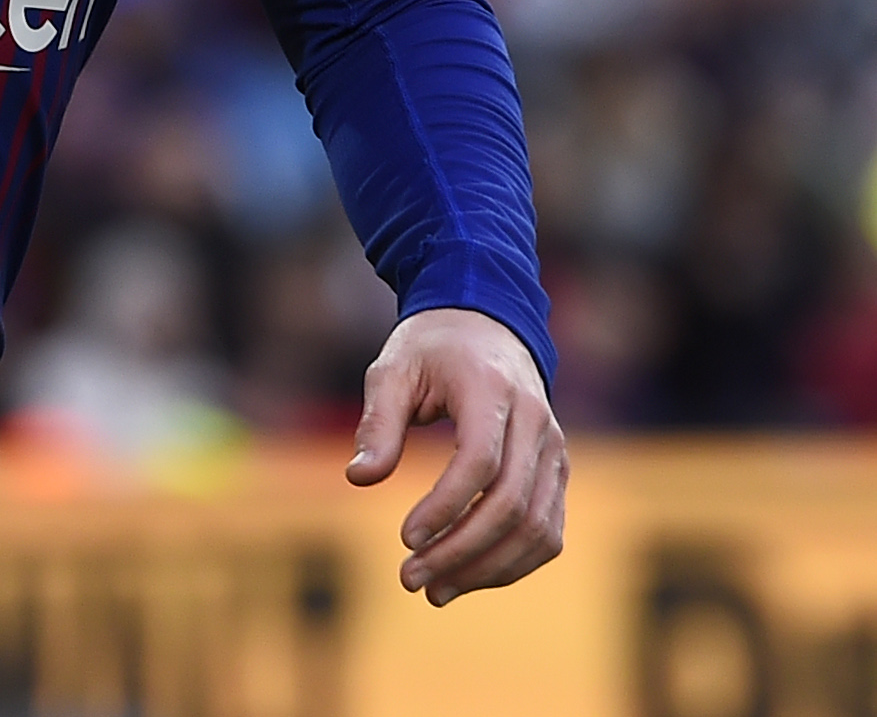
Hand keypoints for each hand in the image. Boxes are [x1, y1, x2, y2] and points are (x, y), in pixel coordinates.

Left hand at [344, 306, 565, 604]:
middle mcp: (536, 423)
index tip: (405, 538)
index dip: (446, 506)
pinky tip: (467, 577)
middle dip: (461, 551)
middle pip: (512, 505)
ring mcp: (555, 451)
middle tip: (410, 579)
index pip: (481, 462)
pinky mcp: (558, 474)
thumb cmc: (430, 349)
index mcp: (492, 391)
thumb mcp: (391, 370)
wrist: (487, 326)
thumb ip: (378, 423)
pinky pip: (547, 532)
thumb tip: (359, 479)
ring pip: (538, 529)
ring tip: (435, 591)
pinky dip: (512, 563)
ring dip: (488, 569)